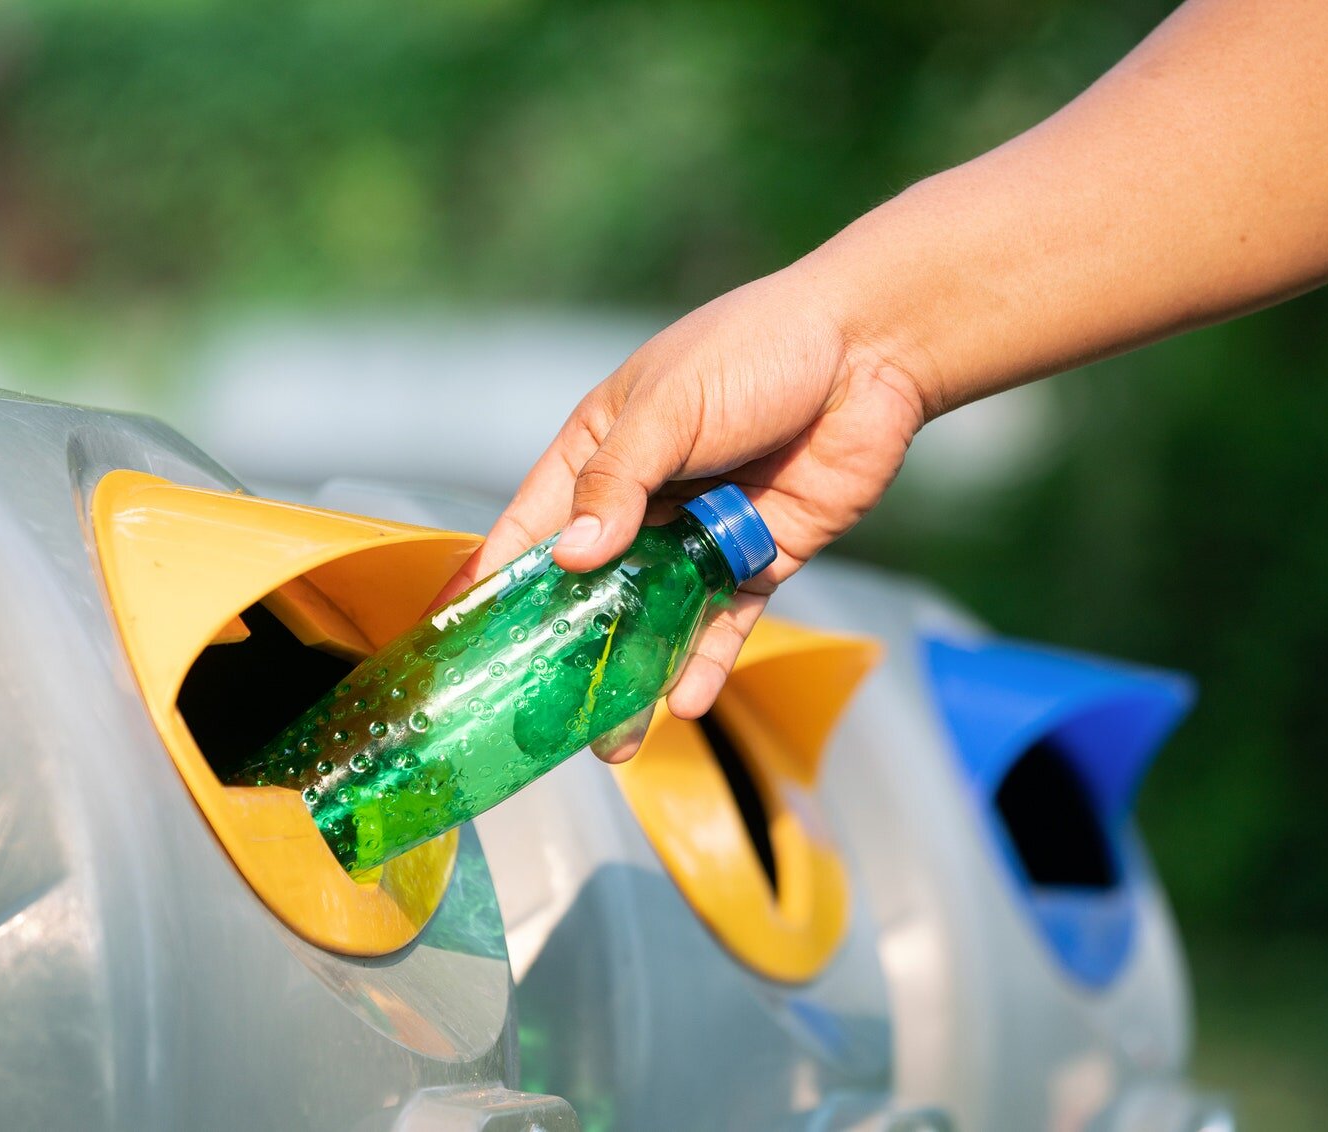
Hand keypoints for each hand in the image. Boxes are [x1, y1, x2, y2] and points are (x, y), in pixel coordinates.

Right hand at [434, 260, 926, 744]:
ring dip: (633, 674)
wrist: (870, 353)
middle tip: (540, 712)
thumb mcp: (669, 406)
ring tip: (612, 738)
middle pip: (591, 587)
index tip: (457, 632)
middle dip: (566, 647)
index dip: (494, 577)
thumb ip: (618, 482)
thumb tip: (570, 557)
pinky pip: (722, 623)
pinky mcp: (757, 560)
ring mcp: (699, 535)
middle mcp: (643, 500)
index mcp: (601, 451)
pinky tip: (684, 700)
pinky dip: (704, 662)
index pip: (533, 525)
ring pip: (653, 618)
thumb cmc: (758, 351)